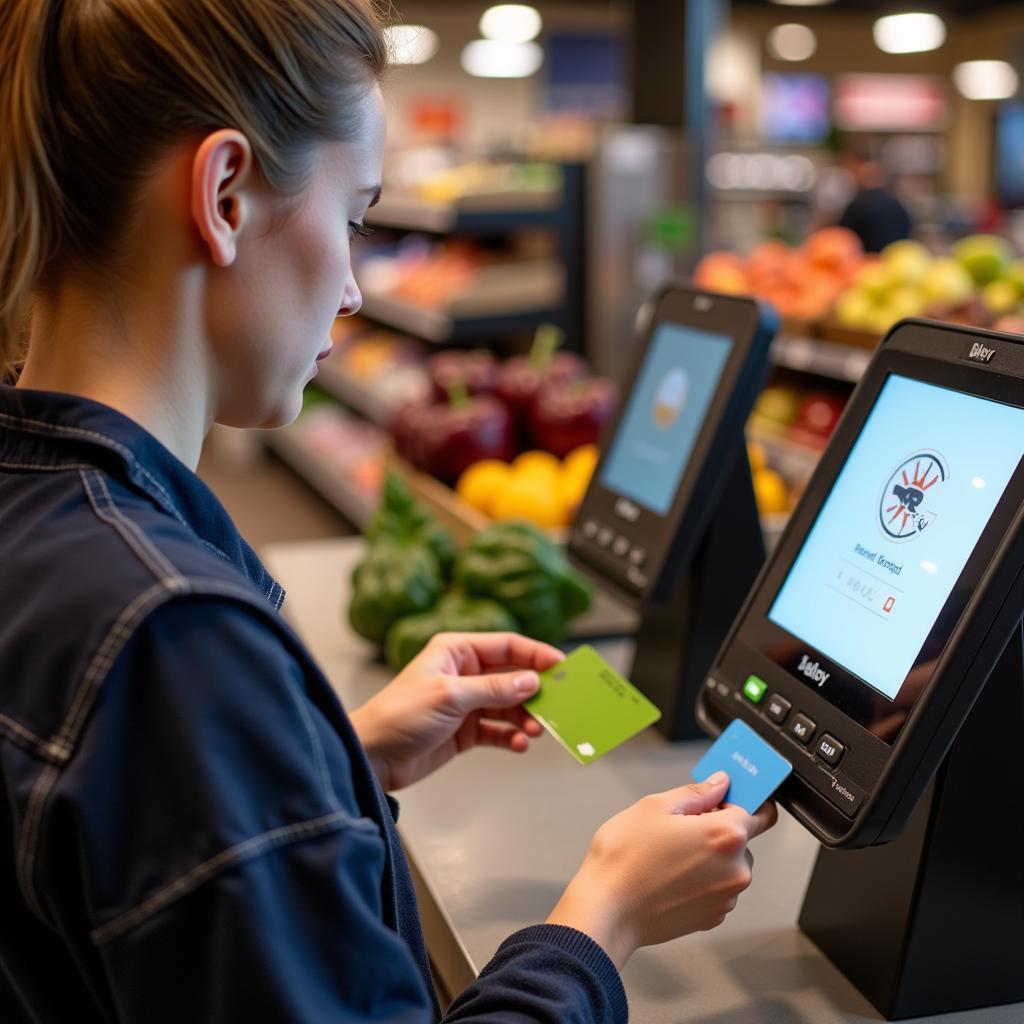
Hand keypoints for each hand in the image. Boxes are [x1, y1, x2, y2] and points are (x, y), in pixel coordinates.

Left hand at [349, 632, 562, 790]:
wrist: (372, 757)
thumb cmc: (399, 715)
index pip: (507, 646)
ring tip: (536, 731)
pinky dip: (511, 736)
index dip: (536, 654)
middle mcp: (464, 674)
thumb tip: (531, 680)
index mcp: (456, 651)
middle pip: (513, 677)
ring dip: (525, 718)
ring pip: (509, 706)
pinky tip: (519, 744)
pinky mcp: (465, 730)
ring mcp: (466, 703)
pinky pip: (498, 730)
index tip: (563, 667)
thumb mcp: (450, 696)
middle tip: (558, 705)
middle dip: (535, 692)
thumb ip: (493, 689)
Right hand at [545, 773, 776, 969]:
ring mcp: (726, 897)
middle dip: (717, 828)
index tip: (733, 795)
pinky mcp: (713, 917)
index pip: (761, 810)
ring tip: (669, 854)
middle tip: (682, 825)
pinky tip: (670, 874)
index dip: (746, 799)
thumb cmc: (625, 859)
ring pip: (728, 864)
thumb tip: (719, 784)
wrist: (607, 910)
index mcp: (726, 835)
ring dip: (709, 856)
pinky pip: (716, 888)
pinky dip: (701, 879)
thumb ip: (696, 792)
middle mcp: (735, 869)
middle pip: (741, 838)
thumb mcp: (655, 806)